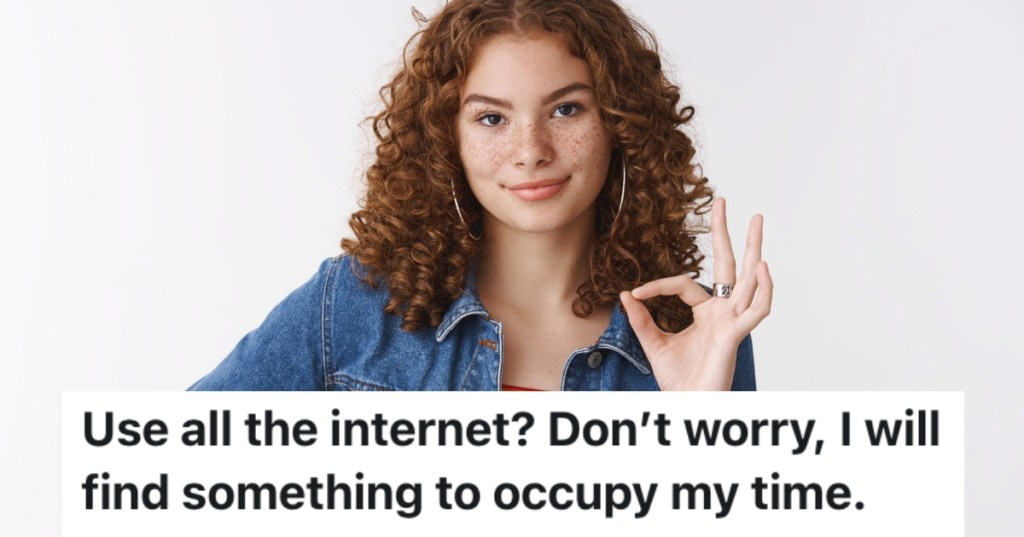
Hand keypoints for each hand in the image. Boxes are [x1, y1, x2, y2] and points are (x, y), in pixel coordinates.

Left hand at [619, 198, 772, 390]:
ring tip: (756, 219)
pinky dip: (763, 290)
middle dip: (726, 233)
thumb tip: (626, 293)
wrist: (687, 404)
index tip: (635, 294)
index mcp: (706, 313)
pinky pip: (757, 310)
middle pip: (728, 265)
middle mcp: (723, 312)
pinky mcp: (737, 335)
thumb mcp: (653, 343)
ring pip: (749, 279)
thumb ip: (641, 319)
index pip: (684, 284)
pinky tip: (762, 267)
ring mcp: (733, 321)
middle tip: (722, 200)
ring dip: (754, 248)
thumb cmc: (677, 379)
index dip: (657, 286)